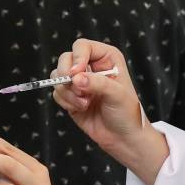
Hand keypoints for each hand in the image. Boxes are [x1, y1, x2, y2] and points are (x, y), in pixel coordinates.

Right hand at [51, 40, 167, 184]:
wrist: (123, 137)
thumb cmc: (127, 113)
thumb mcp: (117, 94)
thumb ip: (97, 83)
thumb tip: (76, 78)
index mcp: (106, 58)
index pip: (82, 47)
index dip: (77, 58)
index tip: (76, 73)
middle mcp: (91, 66)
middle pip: (65, 59)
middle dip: (67, 75)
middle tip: (77, 89)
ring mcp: (79, 82)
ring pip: (58, 76)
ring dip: (68, 92)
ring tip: (85, 103)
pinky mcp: (70, 96)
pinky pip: (57, 93)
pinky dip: (66, 101)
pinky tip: (81, 108)